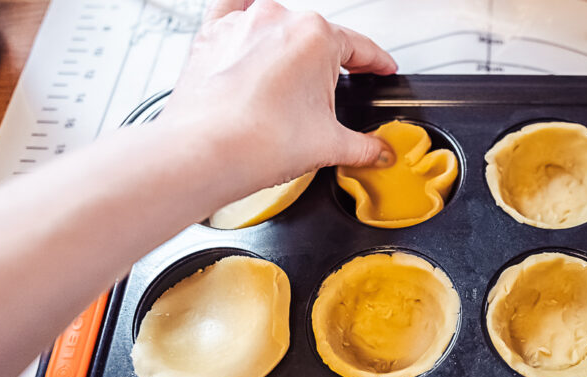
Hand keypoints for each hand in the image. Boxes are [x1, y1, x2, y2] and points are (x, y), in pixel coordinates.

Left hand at [161, 0, 396, 192]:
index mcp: (315, 36)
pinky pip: (230, 12)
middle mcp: (278, 19)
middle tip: (336, 96)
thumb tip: (377, 151)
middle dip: (331, 65)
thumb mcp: (330, 145)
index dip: (377, 63)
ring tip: (291, 88)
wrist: (205, 153)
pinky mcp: (212, 36)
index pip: (360, 47)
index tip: (381, 70)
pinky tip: (250, 35)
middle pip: (318, 38)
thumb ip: (364, 146)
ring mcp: (241, 24)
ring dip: (290, 51)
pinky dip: (243, 21)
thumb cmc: (258, 141)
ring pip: (277, 28)